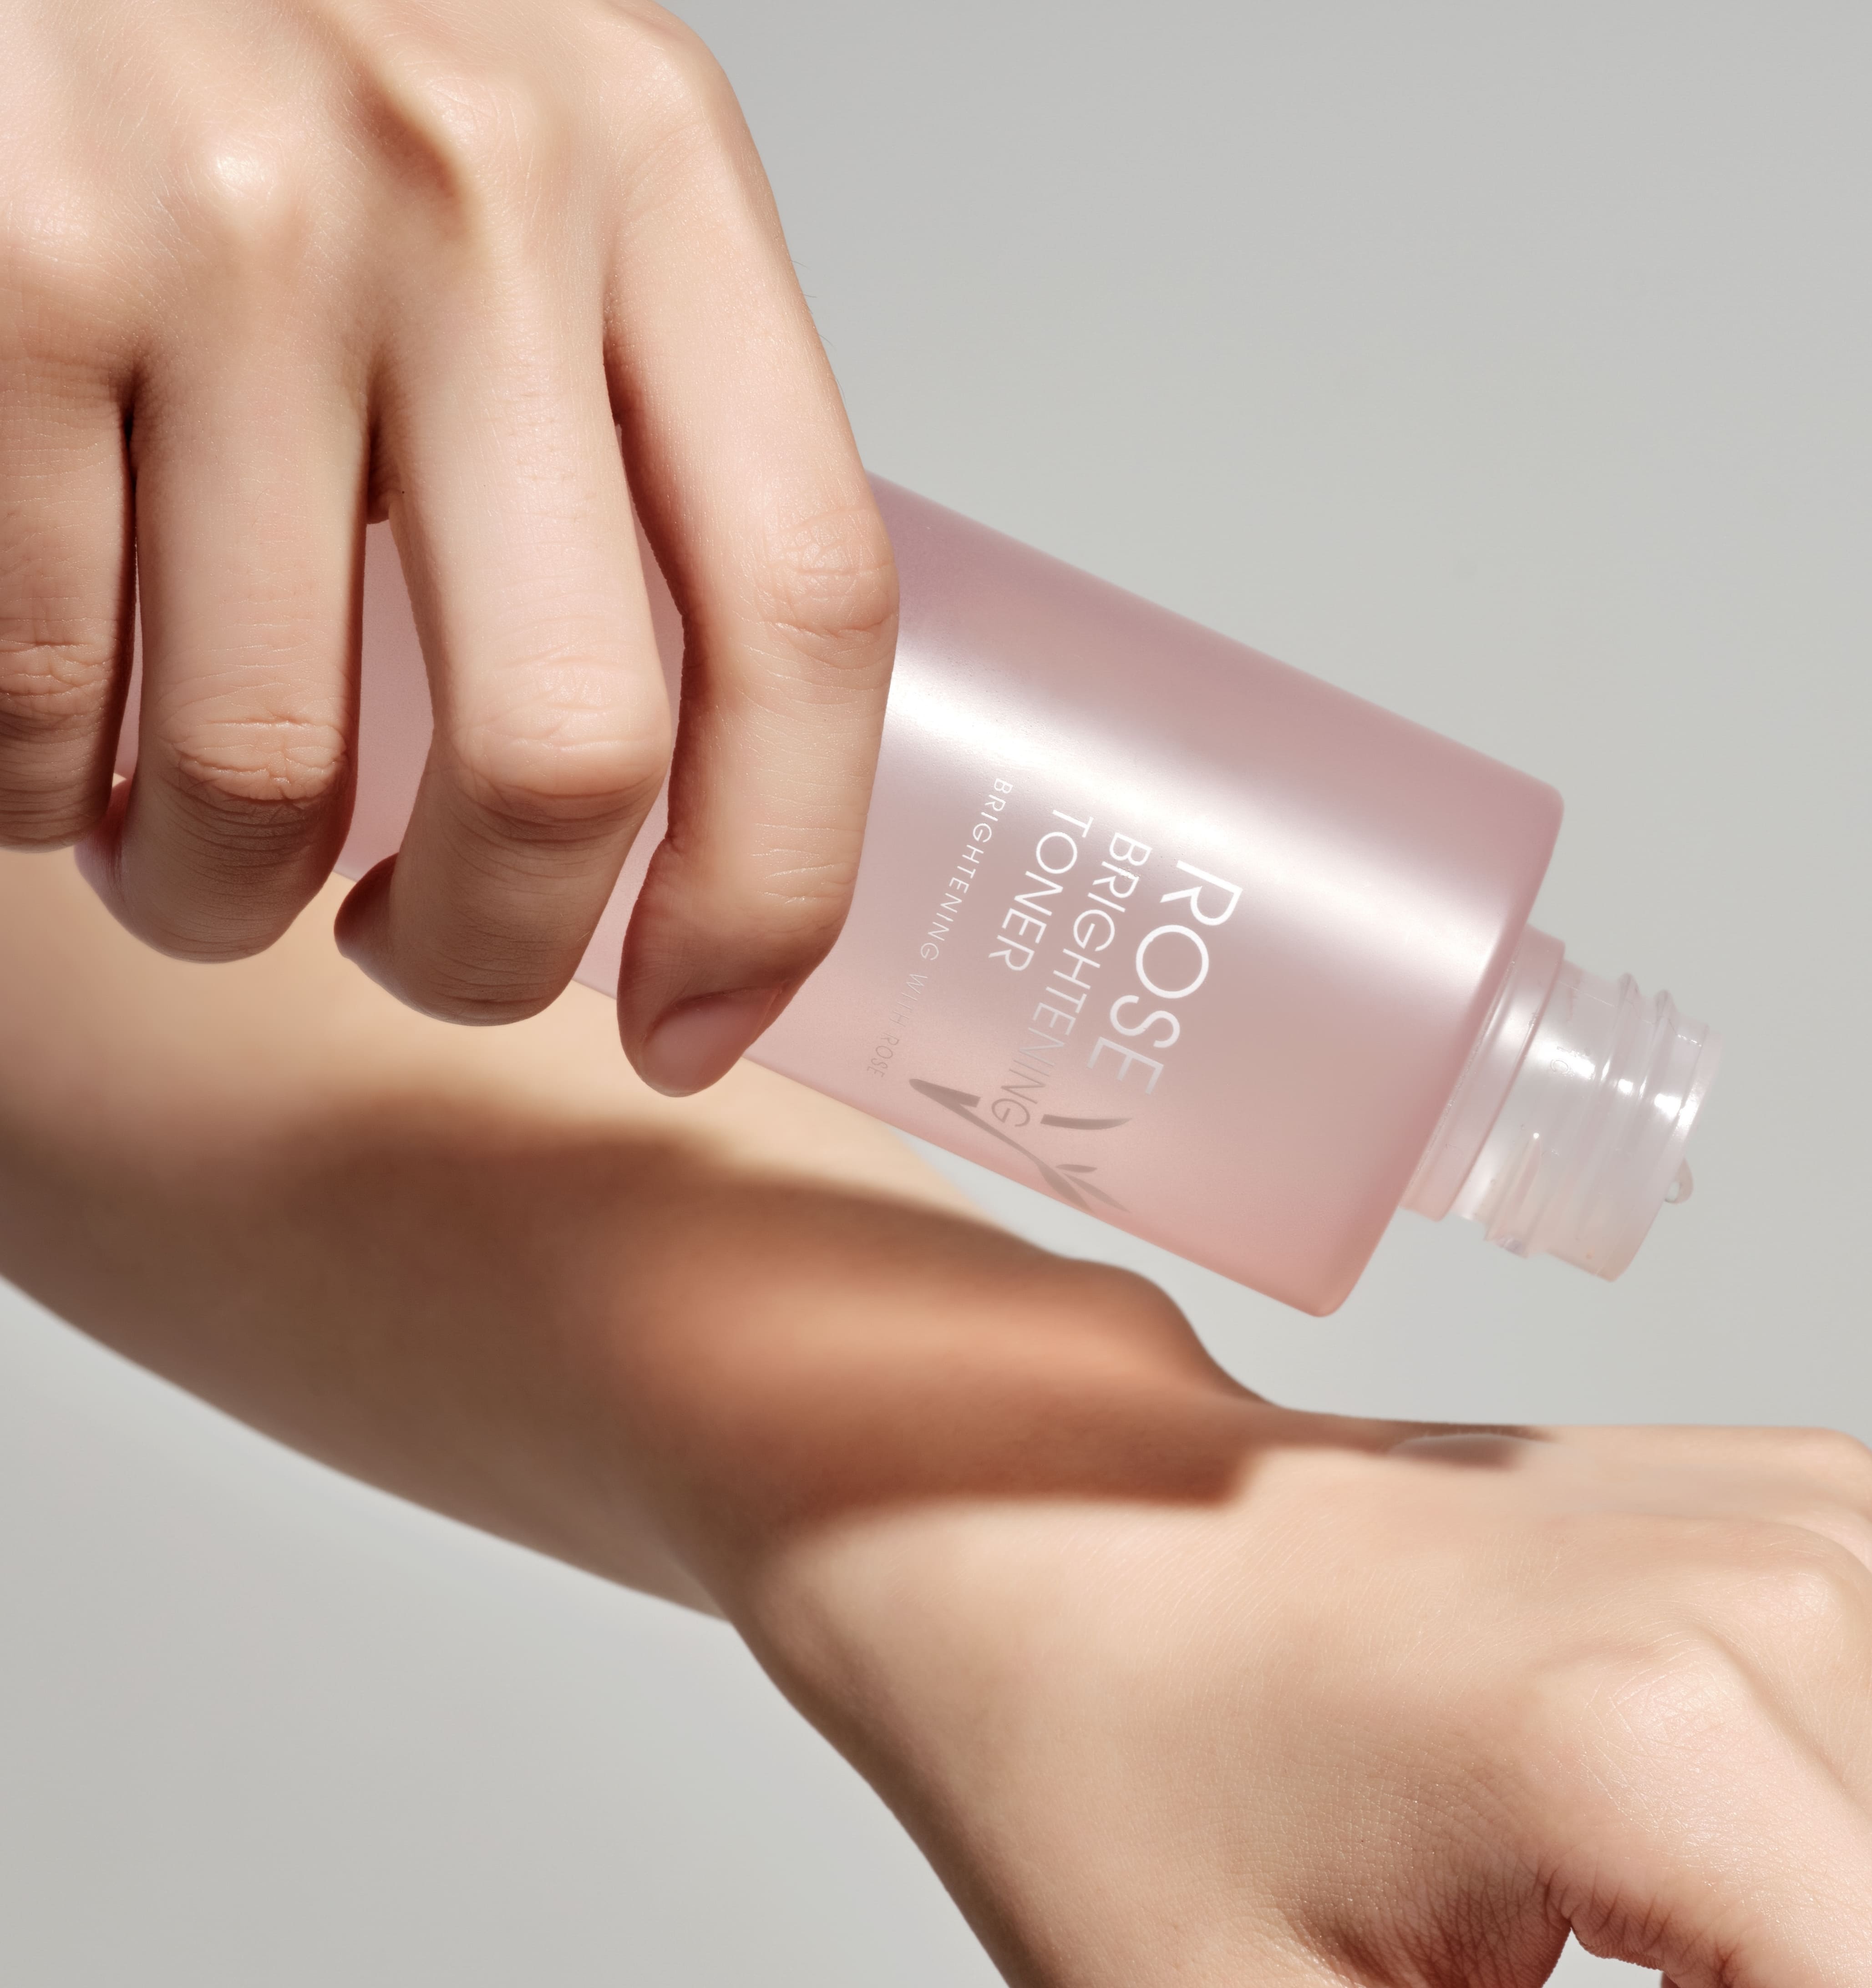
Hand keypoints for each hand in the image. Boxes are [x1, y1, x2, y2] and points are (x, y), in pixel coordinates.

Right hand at [0, 0, 891, 1093]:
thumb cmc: (274, 37)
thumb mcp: (524, 161)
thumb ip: (618, 402)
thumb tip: (662, 771)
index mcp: (652, 168)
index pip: (807, 612)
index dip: (774, 882)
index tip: (696, 1021)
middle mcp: (467, 188)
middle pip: (563, 751)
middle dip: (484, 950)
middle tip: (416, 958)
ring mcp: (222, 230)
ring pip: (266, 766)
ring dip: (223, 888)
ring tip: (198, 850)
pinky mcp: (3, 275)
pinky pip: (45, 692)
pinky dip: (47, 786)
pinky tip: (70, 744)